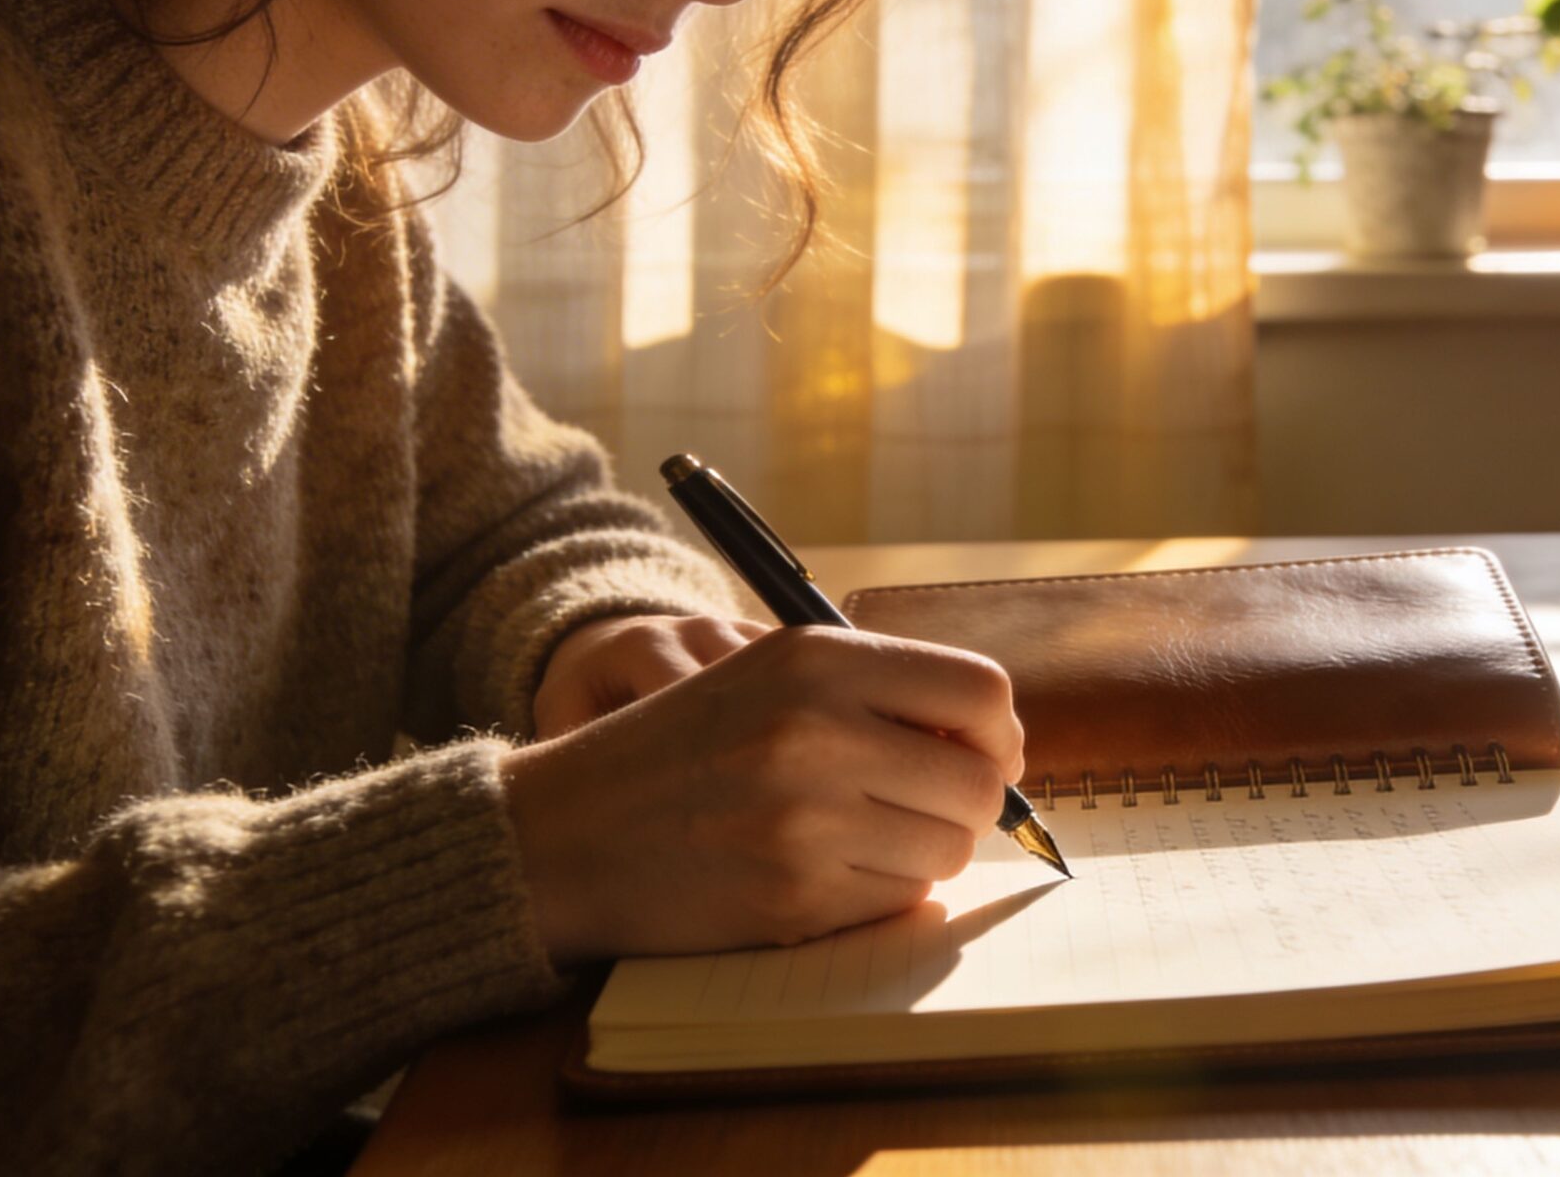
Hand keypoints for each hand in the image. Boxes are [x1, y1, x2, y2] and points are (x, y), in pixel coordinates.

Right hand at [499, 627, 1026, 961]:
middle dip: (968, 806)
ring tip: (862, 839)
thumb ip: (878, 691)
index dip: (997, 734)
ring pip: (947, 851)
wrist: (562, 831)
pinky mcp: (795, 895)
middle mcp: (818, 729)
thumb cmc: (680, 749)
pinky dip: (879, 894)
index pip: (982, 692)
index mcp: (817, 658)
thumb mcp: (769, 677)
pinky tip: (823, 872)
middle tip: (925, 809)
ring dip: (924, 854)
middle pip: (978, 782)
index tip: (979, 753)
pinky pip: (898, 901)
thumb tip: (994, 743)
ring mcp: (806, 817)